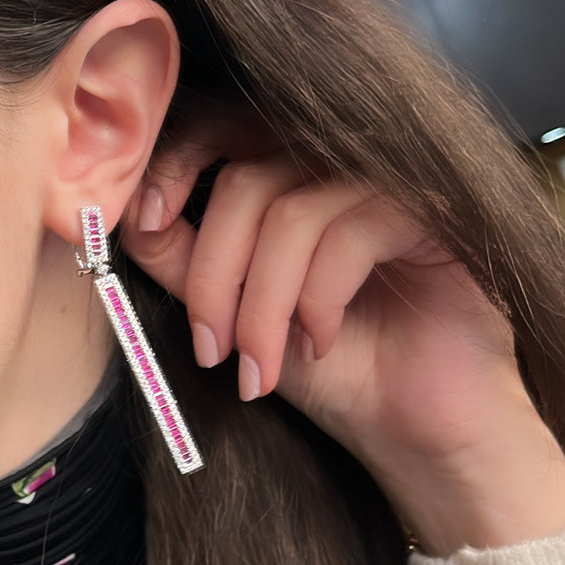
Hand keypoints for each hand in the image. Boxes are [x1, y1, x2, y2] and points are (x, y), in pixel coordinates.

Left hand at [124, 120, 564, 554]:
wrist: (418, 435)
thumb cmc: (337, 374)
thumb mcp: (238, 315)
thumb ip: (187, 262)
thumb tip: (127, 216)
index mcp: (296, 175)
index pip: (225, 129)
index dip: (177, 165)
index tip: (147, 224)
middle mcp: (345, 166)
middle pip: (249, 179)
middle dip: (216, 272)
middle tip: (211, 347)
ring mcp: (394, 184)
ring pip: (293, 212)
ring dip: (262, 303)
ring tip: (261, 365)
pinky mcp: (437, 213)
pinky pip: (349, 232)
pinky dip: (318, 299)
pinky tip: (319, 344)